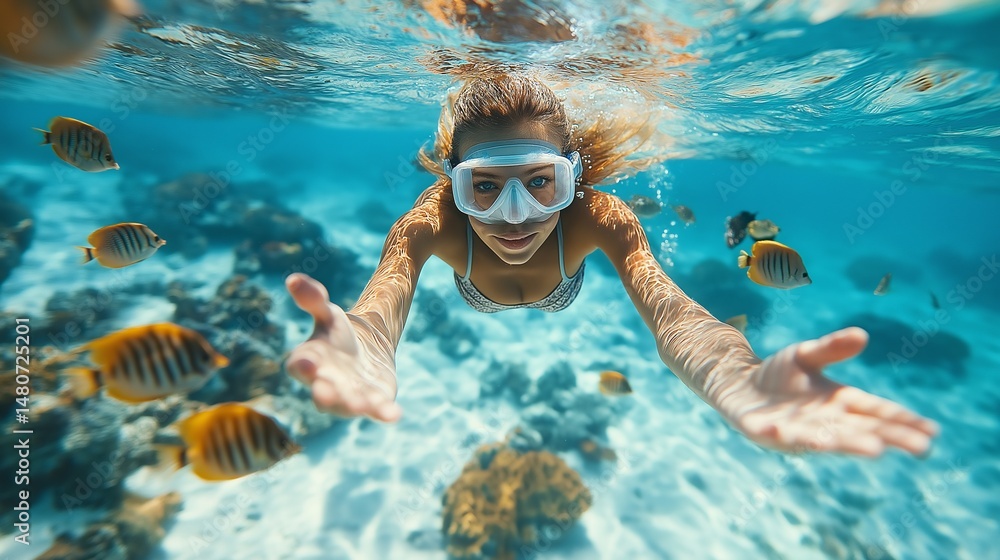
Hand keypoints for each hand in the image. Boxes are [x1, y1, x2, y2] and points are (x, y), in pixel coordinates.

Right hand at [284, 273, 401, 421]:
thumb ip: (313, 299)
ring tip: (361, 406)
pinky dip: (384, 412)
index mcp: (309, 362)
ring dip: (353, 406)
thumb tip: (293, 278)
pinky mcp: (373, 402)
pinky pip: (378, 410)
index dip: (302, 367)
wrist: (365, 349)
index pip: (300, 367)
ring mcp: (349, 397)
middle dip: (325, 395)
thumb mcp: (328, 312)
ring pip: (349, 405)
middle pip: (322, 393)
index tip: (306, 365)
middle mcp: (325, 385)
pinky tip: (394, 414)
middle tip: (325, 394)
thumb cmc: (338, 333)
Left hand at [726, 327, 938, 456]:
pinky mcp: (763, 431)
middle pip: (859, 429)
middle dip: (887, 437)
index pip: (874, 411)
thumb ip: (831, 348)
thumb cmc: (780, 374)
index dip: (901, 420)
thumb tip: (862, 336)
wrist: (738, 384)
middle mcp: (821, 421)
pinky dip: (782, 435)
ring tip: (874, 449)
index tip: (931, 431)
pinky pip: (775, 435)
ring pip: (824, 438)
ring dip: (846, 443)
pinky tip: (785, 434)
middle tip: (921, 447)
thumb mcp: (806, 355)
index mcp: (837, 401)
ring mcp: (794, 429)